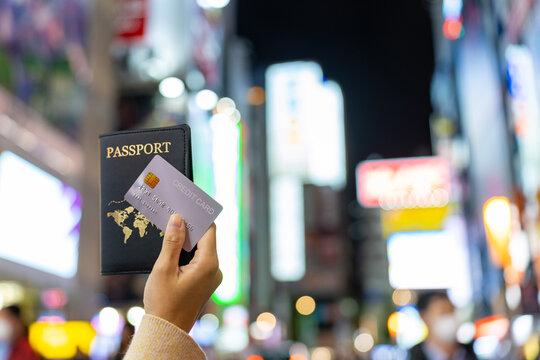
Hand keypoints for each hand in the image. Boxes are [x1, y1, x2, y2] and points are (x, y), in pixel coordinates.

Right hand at [143, 214, 221, 331]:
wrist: (167, 331)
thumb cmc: (163, 303)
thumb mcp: (163, 269)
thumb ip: (172, 242)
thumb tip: (178, 219)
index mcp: (208, 264)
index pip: (209, 231)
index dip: (197, 217)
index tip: (186, 205)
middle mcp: (215, 269)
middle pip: (206, 239)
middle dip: (190, 228)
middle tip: (175, 214)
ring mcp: (212, 277)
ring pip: (202, 250)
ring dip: (188, 241)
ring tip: (171, 228)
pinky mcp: (205, 283)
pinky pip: (200, 261)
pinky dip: (188, 253)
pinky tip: (173, 247)